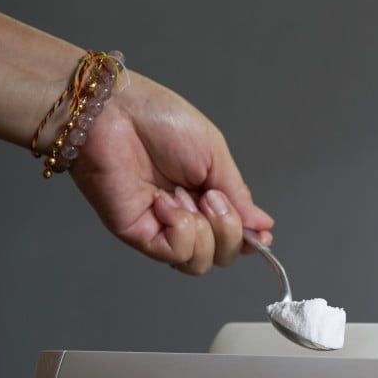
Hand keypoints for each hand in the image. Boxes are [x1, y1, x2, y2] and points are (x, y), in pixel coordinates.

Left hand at [69, 72, 273, 274]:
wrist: (115, 113)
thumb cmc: (159, 120)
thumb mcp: (215, 154)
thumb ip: (239, 195)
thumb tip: (262, 225)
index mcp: (207, 197)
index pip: (236, 237)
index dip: (250, 240)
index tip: (259, 233)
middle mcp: (187, 217)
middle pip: (223, 256)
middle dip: (230, 231)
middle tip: (213, 198)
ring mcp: (161, 228)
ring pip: (200, 263)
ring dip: (205, 231)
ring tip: (186, 196)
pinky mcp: (138, 234)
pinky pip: (175, 253)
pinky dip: (181, 229)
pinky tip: (166, 202)